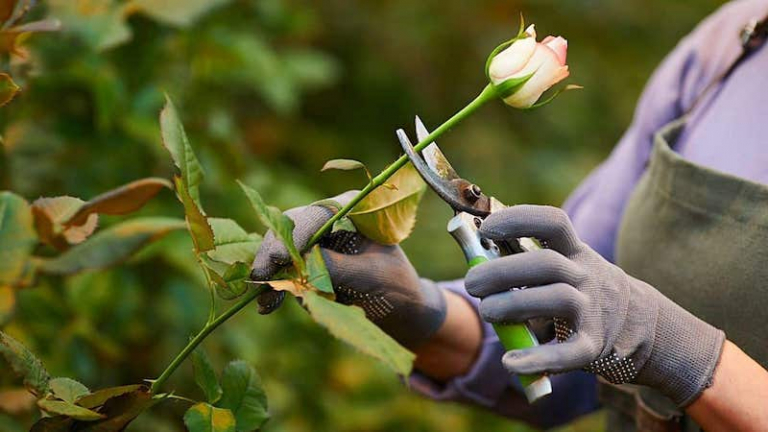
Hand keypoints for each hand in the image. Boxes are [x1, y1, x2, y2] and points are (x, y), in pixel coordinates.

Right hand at [250, 192, 446, 348]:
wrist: (401, 309)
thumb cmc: (395, 286)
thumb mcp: (370, 276)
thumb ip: (337, 267)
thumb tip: (302, 260)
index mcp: (352, 210)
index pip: (315, 215)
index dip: (295, 235)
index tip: (279, 257)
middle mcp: (329, 221)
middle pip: (289, 229)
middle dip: (273, 254)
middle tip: (260, 279)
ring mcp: (315, 243)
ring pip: (280, 251)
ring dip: (271, 276)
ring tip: (266, 305)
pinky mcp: (306, 265)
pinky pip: (284, 273)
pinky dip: (275, 288)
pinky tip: (270, 306)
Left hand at [465, 205, 724, 406]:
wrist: (636, 324)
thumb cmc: (574, 289)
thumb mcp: (558, 265)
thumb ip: (519, 256)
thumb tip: (467, 240)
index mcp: (573, 251)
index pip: (553, 222)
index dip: (519, 219)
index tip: (487, 228)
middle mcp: (585, 275)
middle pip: (548, 263)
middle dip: (504, 270)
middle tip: (472, 282)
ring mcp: (592, 310)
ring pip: (559, 299)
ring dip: (515, 304)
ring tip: (487, 311)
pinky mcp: (594, 346)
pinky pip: (569, 353)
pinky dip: (538, 359)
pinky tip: (509, 362)